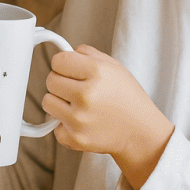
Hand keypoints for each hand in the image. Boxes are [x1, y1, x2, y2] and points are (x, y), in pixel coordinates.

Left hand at [42, 45, 173, 189]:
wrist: (141, 132)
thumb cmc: (128, 98)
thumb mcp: (114, 66)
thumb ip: (86, 53)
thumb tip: (65, 51)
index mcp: (95, 72)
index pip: (57, 60)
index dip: (63, 64)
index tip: (69, 70)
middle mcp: (86, 95)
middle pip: (50, 80)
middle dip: (61, 83)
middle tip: (76, 89)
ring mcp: (79, 119)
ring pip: (47, 102)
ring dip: (60, 103)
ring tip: (78, 105)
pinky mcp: (76, 138)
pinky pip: (55, 127)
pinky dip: (65, 125)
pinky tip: (81, 122)